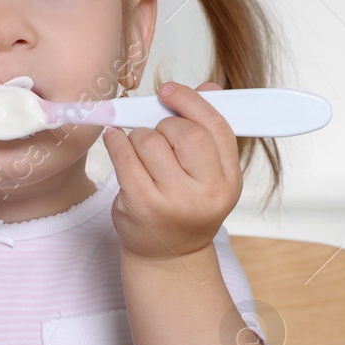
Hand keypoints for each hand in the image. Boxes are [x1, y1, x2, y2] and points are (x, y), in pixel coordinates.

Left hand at [102, 81, 241, 261]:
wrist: (168, 257)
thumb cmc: (186, 208)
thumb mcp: (209, 174)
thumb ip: (209, 131)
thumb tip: (209, 87)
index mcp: (229, 180)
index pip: (216, 126)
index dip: (191, 101)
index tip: (169, 91)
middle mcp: (206, 192)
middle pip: (183, 132)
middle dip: (163, 124)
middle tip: (157, 134)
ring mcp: (173, 201)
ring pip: (150, 141)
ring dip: (139, 136)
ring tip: (140, 151)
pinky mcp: (142, 205)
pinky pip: (124, 156)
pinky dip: (116, 141)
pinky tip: (115, 140)